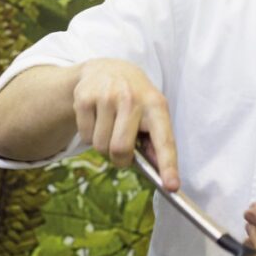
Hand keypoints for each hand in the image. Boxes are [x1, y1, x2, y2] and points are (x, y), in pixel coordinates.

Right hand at [73, 58, 178, 189]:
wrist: (107, 69)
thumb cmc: (135, 99)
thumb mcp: (152, 111)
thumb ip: (155, 140)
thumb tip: (160, 173)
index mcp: (156, 104)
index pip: (164, 139)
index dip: (168, 165)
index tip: (171, 186)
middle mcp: (131, 98)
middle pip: (120, 149)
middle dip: (120, 159)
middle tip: (123, 150)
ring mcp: (106, 96)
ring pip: (101, 146)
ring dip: (104, 146)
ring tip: (111, 126)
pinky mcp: (84, 98)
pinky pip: (85, 137)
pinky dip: (91, 135)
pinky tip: (98, 118)